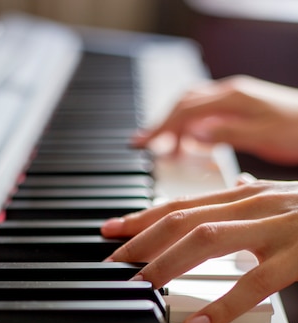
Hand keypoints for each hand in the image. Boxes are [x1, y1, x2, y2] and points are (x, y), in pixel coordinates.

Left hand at [101, 178, 297, 322]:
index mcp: (245, 195)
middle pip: (182, 221)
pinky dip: (223, 304)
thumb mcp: (276, 202)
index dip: (140, 217)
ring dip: (165, 266)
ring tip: (138, 290)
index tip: (108, 231)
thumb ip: (243, 206)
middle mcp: (253, 205)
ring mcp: (276, 228)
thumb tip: (216, 207)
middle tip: (111, 269)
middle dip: (139, 244)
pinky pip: (255, 281)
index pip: (180, 204)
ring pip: (206, 241)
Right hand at [132, 75, 297, 164]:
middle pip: (184, 104)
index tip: (142, 143)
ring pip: (193, 106)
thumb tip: (194, 134)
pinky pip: (206, 113)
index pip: (185, 110)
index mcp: (233, 99)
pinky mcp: (239, 109)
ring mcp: (234, 101)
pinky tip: (189, 140)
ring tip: (162, 146)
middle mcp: (230, 95)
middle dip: (161, 124)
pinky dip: (190, 126)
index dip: (161, 127)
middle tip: (144, 144)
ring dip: (174, 124)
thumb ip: (226, 133)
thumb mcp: (262, 136)